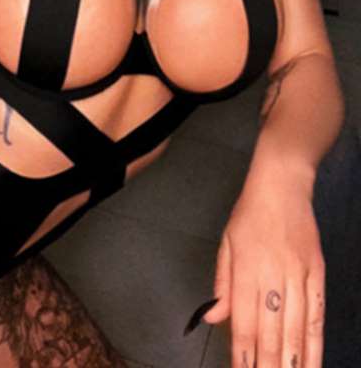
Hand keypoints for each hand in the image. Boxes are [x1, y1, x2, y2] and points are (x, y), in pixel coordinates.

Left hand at [204, 176, 324, 366]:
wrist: (282, 184)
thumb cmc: (249, 213)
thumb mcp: (226, 242)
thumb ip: (222, 283)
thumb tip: (214, 318)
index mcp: (247, 268)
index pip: (244, 320)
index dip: (243, 352)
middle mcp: (273, 275)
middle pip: (272, 331)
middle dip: (268, 364)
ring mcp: (299, 275)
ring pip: (296, 328)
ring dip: (293, 361)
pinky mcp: (318, 273)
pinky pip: (318, 315)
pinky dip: (315, 342)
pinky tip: (313, 361)